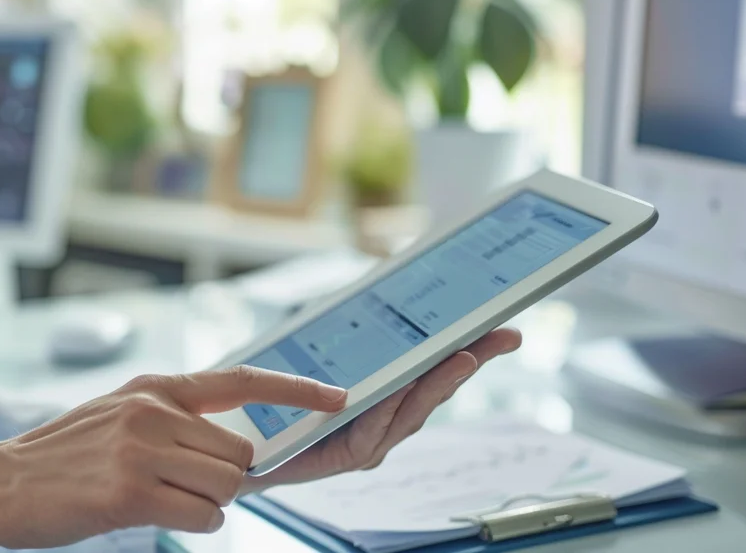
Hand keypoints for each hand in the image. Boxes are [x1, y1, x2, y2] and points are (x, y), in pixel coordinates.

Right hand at [0, 367, 348, 548]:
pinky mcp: (129, 493)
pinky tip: (151, 512)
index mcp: (155, 386)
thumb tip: (235, 443)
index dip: (296, 390)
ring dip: (207, 503)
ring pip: (226, 486)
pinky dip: (191, 522)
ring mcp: (141, 450)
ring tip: (161, 497)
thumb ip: (172, 416)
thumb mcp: (119, 412)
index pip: (242, 380)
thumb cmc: (63, 454)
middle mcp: (152, 410)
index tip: (337, 398)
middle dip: (226, 478)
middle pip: (240, 453)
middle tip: (185, 485)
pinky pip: (202, 517)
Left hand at [243, 328, 520, 492]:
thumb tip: (384, 287)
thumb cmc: (283, 396)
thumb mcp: (321, 352)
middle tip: (503, 336)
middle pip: (435, 390)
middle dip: (471, 361)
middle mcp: (386, 423)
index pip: (434, 370)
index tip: (500, 325)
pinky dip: (389, 409)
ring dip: (438, 385)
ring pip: (411, 412)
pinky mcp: (345, 458)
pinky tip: (403, 387)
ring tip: (463, 357)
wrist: (242, 442)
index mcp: (387, 399)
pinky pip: (371, 431)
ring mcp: (370, 443)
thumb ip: (355, 332)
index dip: (469, 349)